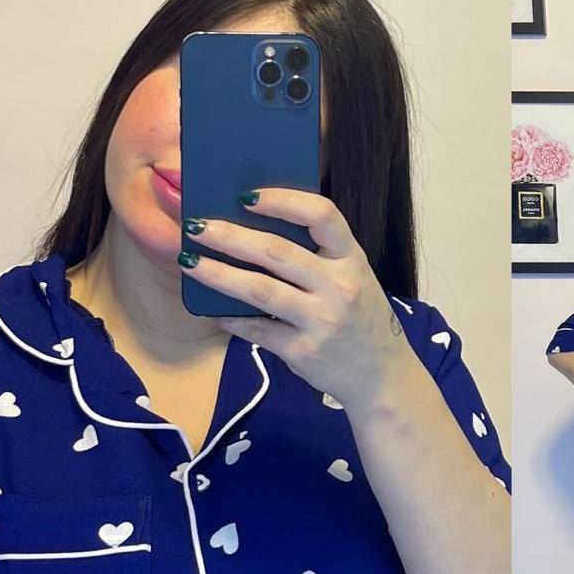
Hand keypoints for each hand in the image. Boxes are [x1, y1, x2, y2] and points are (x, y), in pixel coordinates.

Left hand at [178, 188, 418, 408]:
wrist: (382, 377)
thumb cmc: (359, 319)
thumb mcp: (354, 279)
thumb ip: (318, 255)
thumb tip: (254, 228)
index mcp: (353, 259)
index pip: (321, 215)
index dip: (282, 200)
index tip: (246, 196)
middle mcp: (339, 287)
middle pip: (277, 252)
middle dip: (230, 236)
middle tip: (196, 226)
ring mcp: (322, 321)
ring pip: (261, 290)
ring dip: (219, 274)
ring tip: (190, 261)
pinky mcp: (304, 352)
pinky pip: (259, 330)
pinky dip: (231, 320)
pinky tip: (213, 312)